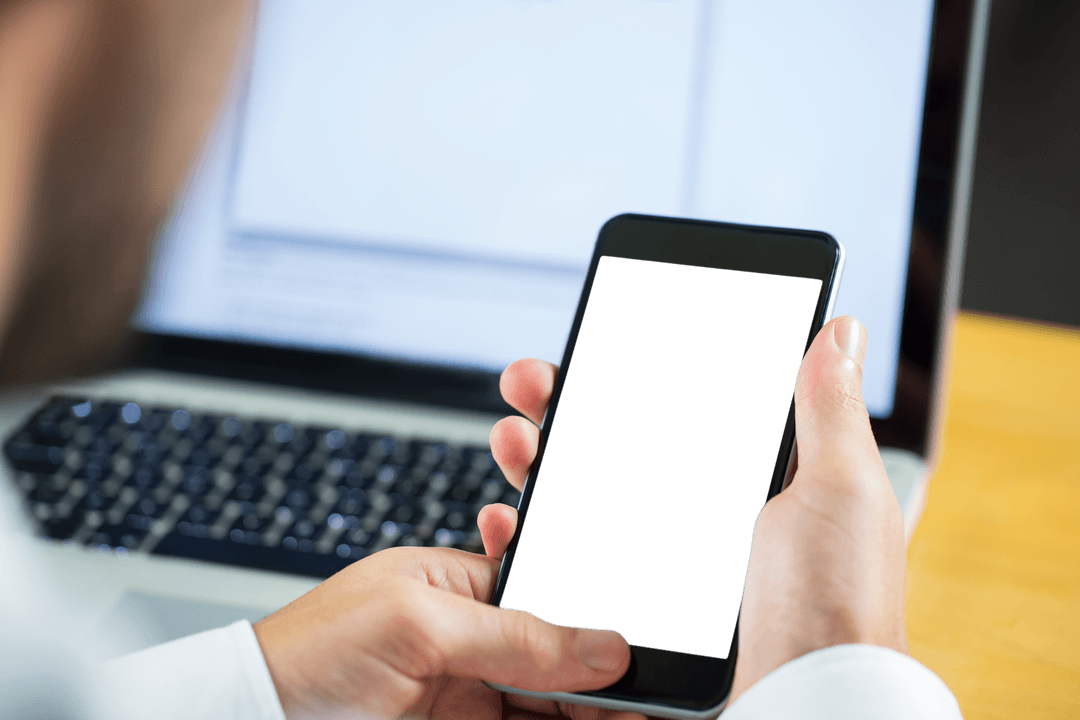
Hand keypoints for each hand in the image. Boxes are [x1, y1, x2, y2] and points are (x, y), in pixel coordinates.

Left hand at [253, 543, 638, 719]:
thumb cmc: (313, 652)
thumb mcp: (417, 622)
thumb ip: (516, 634)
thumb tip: (603, 647)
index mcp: (464, 586)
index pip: (553, 595)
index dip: (598, 616)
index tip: (640, 640)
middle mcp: (476, 641)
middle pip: (565, 656)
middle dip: (609, 670)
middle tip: (658, 687)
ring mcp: (475, 694)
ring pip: (558, 705)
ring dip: (600, 709)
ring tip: (648, 709)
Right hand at [488, 316, 907, 707]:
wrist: (796, 701)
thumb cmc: (837, 604)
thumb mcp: (842, 491)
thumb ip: (828, 409)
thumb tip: (839, 328)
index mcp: (758, 475)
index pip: (683, 403)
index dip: (633, 371)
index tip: (592, 343)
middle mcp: (708, 509)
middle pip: (622, 441)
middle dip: (567, 405)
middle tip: (533, 384)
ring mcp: (670, 554)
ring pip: (589, 491)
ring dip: (540, 457)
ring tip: (515, 440)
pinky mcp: (640, 597)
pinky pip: (577, 553)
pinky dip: (536, 530)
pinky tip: (515, 515)